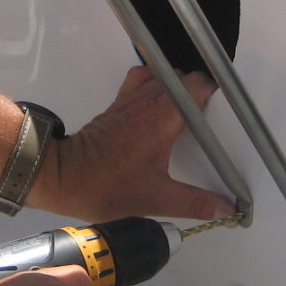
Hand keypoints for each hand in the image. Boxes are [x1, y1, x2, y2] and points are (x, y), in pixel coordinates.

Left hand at [33, 66, 236, 221]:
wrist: (62, 177)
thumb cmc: (104, 186)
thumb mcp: (156, 199)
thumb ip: (194, 203)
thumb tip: (223, 208)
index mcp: (162, 119)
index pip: (197, 85)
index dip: (212, 93)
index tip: (220, 112)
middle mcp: (147, 102)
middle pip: (183, 78)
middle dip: (197, 93)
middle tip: (205, 120)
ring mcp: (130, 99)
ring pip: (162, 77)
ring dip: (175, 88)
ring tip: (183, 113)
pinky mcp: (116, 104)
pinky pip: (141, 82)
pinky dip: (153, 86)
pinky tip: (157, 109)